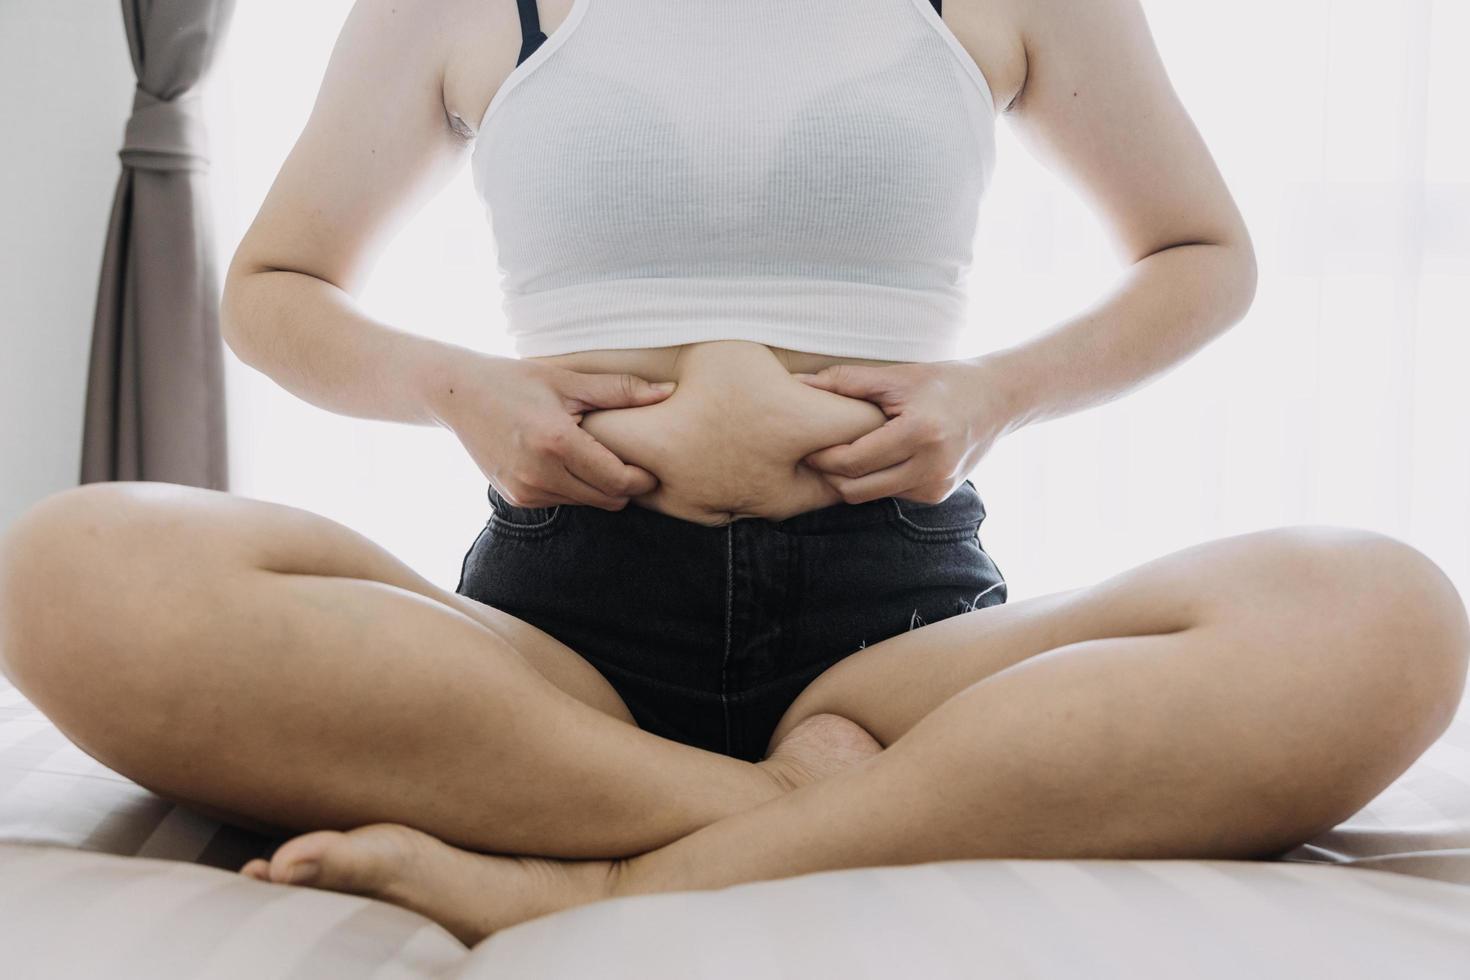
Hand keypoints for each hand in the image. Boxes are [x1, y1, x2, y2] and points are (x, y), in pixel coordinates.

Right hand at [432, 355, 676, 508]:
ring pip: (586, 504)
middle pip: (607, 499)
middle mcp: (540, 474)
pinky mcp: (517, 498)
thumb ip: (620, 390)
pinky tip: (570, 462)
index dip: (642, 478)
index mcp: (557, 443)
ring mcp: (526, 490)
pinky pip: (563, 501)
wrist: (459, 395)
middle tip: (634, 464)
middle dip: (625, 486)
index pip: (617, 480)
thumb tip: (669, 391)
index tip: (652, 467)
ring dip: (600, 487)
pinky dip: (575, 487)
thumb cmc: (518, 381)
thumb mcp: (569, 380)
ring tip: (600, 458)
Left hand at [792, 358, 1014, 504]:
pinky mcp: (938, 495)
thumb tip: (798, 383)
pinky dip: (877, 480)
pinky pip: (891, 494)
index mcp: (920, 433)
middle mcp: (931, 466)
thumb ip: (845, 381)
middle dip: (830, 475)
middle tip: (814, 455)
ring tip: (840, 455)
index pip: (853, 461)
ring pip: (871, 495)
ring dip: (851, 480)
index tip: (806, 446)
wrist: (996, 400)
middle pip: (857, 488)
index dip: (823, 457)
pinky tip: (875, 460)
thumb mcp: (896, 376)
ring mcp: (937, 486)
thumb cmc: (942, 382)